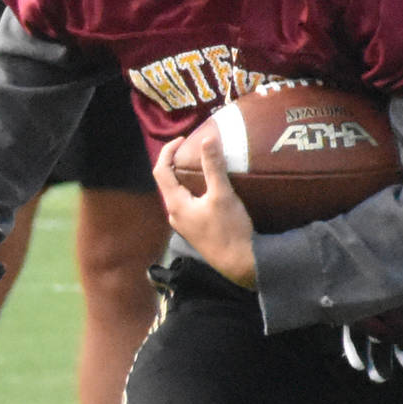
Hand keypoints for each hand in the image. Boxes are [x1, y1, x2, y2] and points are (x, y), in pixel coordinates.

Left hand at [152, 134, 256, 287]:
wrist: (241, 265)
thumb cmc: (230, 230)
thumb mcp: (222, 195)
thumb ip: (213, 166)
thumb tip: (207, 138)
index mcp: (175, 204)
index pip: (160, 170)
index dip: (168, 151)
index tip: (184, 138)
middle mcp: (174, 214)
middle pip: (168, 181)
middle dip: (177, 162)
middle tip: (193, 148)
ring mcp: (185, 224)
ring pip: (179, 193)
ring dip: (186, 176)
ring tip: (202, 163)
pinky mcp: (196, 229)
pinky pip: (189, 203)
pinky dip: (195, 189)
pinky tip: (211, 187)